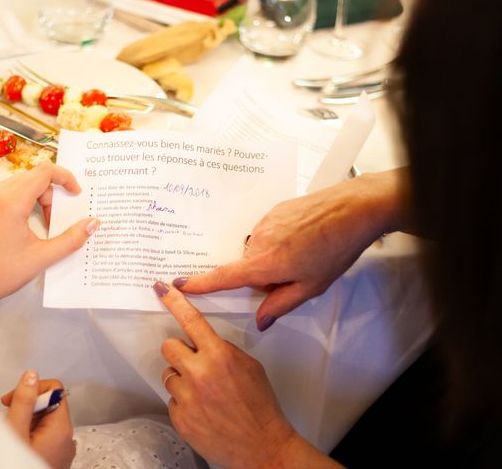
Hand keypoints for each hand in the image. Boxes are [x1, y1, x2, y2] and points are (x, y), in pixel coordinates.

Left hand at [0, 163, 99, 309]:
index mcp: (11, 202)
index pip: (44, 171)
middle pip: (30, 178)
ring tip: (35, 227)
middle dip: (48, 194)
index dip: (65, 178)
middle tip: (52, 220)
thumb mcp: (42, 257)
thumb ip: (72, 238)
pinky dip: (13, 204)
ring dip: (31, 198)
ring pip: (14, 185)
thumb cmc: (0, 274)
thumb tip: (94, 223)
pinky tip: (14, 230)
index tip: (75, 193)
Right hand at [1, 370, 74, 468]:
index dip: (32, 390)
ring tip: (10, 436)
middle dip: (26, 407)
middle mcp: (68, 438)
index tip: (9, 400)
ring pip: (45, 423)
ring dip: (26, 423)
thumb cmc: (13, 465)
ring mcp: (63, 451)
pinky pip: (45, 439)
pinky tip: (16, 446)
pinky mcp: (56, 460)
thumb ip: (23, 401)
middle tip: (6, 420)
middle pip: (50, 406)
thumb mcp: (14, 431)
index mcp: (62, 428)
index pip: (55, 390)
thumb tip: (32, 374)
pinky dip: (30, 437)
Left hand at [154, 282, 338, 468]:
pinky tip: (203, 411)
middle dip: (179, 352)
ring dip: (182, 380)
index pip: (191, 320)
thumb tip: (205, 344)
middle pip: (169, 346)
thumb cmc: (260, 405)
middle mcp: (198, 373)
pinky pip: (172, 400)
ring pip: (169, 375)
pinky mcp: (179, 417)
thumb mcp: (249, 366)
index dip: (174, 301)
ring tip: (204, 394)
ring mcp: (186, 397)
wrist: (262, 445)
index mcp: (218, 355)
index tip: (161, 289)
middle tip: (193, 363)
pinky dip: (184, 403)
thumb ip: (223, 350)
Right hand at [173, 171, 407, 330]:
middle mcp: (258, 242)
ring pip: (259, 251)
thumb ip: (281, 304)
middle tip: (296, 274)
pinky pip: (267, 234)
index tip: (178, 284)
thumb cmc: (334, 248)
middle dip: (265, 276)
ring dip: (274, 257)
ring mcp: (264, 223)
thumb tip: (261, 320)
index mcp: (264, 263)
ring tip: (305, 253)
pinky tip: (303, 238)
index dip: (200, 284)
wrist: (350, 209)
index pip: (223, 277)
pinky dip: (279, 241)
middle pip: (247, 267)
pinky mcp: (273, 211)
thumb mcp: (311, 286)